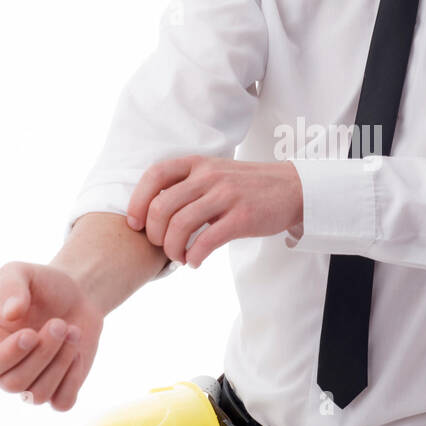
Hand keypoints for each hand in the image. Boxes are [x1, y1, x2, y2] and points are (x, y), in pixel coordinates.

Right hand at [0, 262, 103, 410]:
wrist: (77, 294)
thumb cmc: (42, 284)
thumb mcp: (21, 272)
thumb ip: (10, 286)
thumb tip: (11, 313)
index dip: (6, 356)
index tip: (30, 334)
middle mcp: (5, 370)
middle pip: (15, 383)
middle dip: (43, 353)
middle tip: (60, 324)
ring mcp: (32, 383)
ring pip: (39, 395)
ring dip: (61, 363)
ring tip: (73, 331)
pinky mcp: (59, 390)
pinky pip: (62, 403)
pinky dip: (73, 380)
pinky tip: (77, 353)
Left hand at [125, 155, 303, 268]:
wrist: (291, 188)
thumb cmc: (246, 185)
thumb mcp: (214, 172)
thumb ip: (186, 184)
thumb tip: (151, 211)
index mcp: (198, 164)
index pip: (155, 176)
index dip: (137, 202)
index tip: (134, 224)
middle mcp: (209, 176)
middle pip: (162, 207)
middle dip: (154, 234)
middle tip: (161, 246)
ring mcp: (226, 196)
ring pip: (180, 226)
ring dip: (172, 249)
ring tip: (179, 257)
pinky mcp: (242, 218)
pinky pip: (206, 241)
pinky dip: (194, 257)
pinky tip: (195, 262)